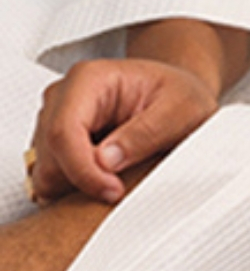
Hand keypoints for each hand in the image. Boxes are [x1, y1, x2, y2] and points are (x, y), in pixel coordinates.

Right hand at [27, 58, 219, 204]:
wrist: (179, 95)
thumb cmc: (181, 96)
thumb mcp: (182, 109)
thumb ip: (147, 132)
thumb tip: (105, 161)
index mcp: (89, 79)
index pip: (63, 132)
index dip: (83, 170)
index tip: (113, 191)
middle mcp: (62, 98)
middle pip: (49, 157)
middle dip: (83, 182)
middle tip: (124, 188)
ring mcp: (53, 122)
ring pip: (47, 174)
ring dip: (79, 188)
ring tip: (123, 177)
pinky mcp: (55, 146)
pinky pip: (52, 181)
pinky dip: (76, 190)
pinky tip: (109, 179)